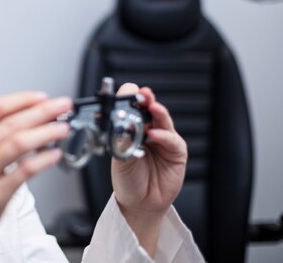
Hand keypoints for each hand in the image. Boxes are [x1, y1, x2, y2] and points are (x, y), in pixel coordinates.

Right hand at [0, 92, 71, 262]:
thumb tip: (23, 120)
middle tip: (62, 106)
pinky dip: (44, 160)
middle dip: (42, 111)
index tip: (41, 97)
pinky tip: (55, 155)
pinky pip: (25, 171)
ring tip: (62, 128)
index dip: (22, 99)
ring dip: (47, 132)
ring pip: (19, 143)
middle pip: (11, 122)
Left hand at [111, 84, 186, 255]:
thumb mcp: (119, 156)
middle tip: (142, 94)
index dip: (130, 98)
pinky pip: (171, 140)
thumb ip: (122, 137)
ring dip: (157, 112)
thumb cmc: (127, 178)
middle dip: (146, 99)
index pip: (132, 107)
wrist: (139, 203)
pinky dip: (164, 136)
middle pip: (149, 109)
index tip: (127, 92)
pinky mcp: (176, 151)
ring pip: (162, 120)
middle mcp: (148, 130)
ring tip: (152, 108)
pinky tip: (155, 135)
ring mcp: (163, 139)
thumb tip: (121, 120)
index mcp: (131, 127)